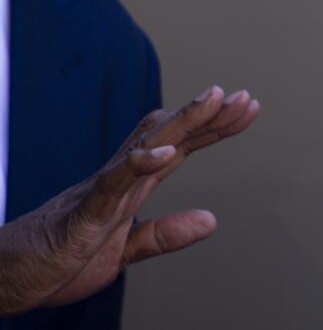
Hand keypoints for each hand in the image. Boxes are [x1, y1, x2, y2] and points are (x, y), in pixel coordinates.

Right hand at [0, 86, 259, 312]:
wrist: (6, 277)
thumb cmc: (59, 257)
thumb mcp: (124, 252)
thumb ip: (164, 234)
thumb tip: (211, 219)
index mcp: (130, 186)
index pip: (179, 147)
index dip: (213, 127)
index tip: (247, 108)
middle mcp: (120, 179)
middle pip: (170, 136)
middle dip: (208, 115)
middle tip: (244, 97)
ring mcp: (101, 191)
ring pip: (147, 145)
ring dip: (182, 122)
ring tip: (214, 100)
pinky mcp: (83, 212)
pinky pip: (113, 182)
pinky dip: (140, 164)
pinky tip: (165, 153)